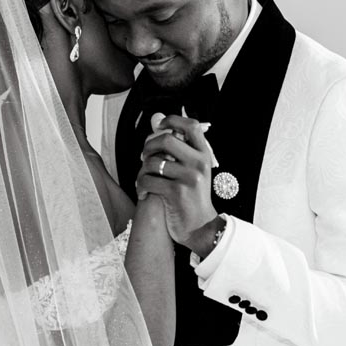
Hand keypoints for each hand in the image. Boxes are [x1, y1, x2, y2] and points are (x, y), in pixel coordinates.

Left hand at [137, 114, 218, 251]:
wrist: (200, 227)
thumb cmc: (193, 197)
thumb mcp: (193, 170)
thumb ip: (178, 147)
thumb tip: (155, 118)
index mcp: (204, 155)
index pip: (191, 126)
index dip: (172, 120)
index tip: (159, 126)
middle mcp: (199, 164)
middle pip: (167, 139)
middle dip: (149, 146)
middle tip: (145, 156)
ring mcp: (188, 178)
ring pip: (153, 162)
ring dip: (142, 170)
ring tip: (144, 178)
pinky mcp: (176, 193)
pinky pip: (148, 180)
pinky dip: (141, 185)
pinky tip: (144, 192)